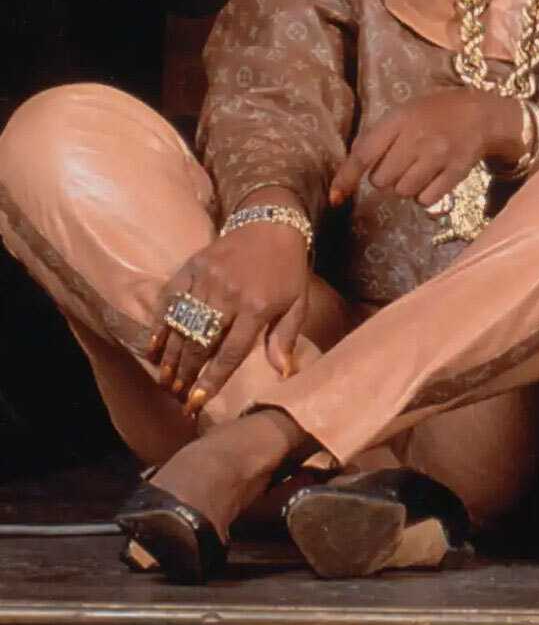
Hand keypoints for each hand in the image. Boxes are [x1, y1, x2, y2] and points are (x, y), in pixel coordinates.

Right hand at [146, 220, 311, 410]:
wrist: (271, 223)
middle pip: (201, 343)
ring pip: (182, 326)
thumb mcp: (297, 303)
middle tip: (177, 395)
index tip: (197, 400)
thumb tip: (283, 374)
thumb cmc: (288, 269)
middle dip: (186, 374)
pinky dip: (160, 326)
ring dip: (171, 357)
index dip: (212, 379)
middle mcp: (229, 296)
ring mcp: (207, 280)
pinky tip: (154, 348)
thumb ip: (285, 338)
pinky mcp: (192, 267)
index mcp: (258, 307)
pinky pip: (170, 301)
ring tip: (165, 380)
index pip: (230, 352)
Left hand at [330, 90, 524, 211]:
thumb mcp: (402, 115)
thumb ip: (376, 139)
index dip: (346, 178)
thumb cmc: (433, 114)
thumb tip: (346, 176)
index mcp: (399, 120)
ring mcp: (439, 156)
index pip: (364, 154)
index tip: (335, 198)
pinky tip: (432, 179)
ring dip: (405, 186)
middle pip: (382, 180)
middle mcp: (418, 138)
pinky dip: (424, 195)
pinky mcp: (456, 172)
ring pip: (403, 191)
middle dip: (386, 177)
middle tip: (401, 163)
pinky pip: (426, 200)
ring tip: (418, 170)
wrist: (481, 113)